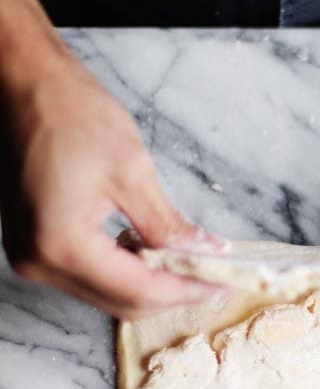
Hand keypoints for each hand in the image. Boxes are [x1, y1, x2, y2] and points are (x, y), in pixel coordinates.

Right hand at [0, 51, 218, 317]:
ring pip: (105, 293)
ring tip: (191, 262)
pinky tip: (150, 250)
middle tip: (215, 276)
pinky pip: (86, 274)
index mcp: (62, 245)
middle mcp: (39, 261)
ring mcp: (30, 256)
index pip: (139, 290)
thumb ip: (168, 225)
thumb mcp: (131, 170)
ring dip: (149, 283)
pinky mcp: (32, 244)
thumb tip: (204, 252)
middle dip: (172, 293)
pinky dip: (123, 269)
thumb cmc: (70, 114)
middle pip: (121, 302)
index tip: (225, 282)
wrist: (25, 85)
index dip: (187, 289)